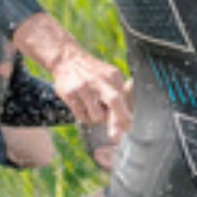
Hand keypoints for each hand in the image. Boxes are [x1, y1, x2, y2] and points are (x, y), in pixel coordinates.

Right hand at [14, 13, 130, 137]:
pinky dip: (83, 116)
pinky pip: (80, 115)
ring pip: (95, 114)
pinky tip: (81, 108)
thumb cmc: (90, 72)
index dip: (126, 115)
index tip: (129, 127)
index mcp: (112, 75)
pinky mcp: (70, 94)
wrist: (67, 59)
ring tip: (91, 109)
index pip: (122, 98)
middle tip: (116, 137)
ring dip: (95, 119)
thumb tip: (127, 116)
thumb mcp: (107, 75)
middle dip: (116, 122)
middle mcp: (100, 80)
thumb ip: (117, 91)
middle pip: (114, 102)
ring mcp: (84, 87)